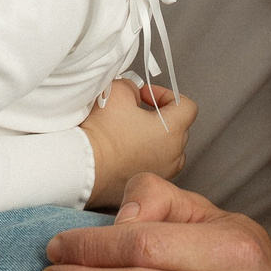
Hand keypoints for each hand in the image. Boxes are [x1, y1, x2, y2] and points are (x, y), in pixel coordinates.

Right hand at [81, 79, 199, 206]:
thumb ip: (133, 87)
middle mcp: (173, 155)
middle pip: (177, 128)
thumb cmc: (102, 133)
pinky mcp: (146, 184)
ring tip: (129, 133)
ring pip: (167, 150)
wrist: (83, 166)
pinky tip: (122, 152)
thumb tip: (135, 94)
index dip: (166, 95)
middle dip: (158, 116)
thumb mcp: (117, 92)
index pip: (187, 106)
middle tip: (133, 111)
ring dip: (153, 139)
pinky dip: (142, 158)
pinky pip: (153, 166)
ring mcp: (162, 173)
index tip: (146, 96)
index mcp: (172, 131)